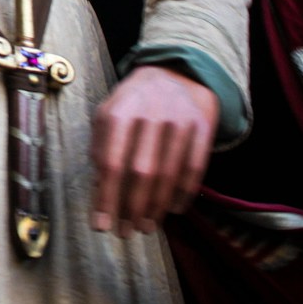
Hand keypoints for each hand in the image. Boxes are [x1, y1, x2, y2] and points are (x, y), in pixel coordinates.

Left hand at [90, 64, 217, 236]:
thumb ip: (101, 146)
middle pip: (141, 172)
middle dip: (132, 208)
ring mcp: (179, 119)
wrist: (177, 70)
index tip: (101, 226)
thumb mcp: (109, 113)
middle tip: (126, 232)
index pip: (110, 162)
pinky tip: (171, 209)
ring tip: (146, 227)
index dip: (105, 197)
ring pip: (168, 175)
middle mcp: (150, 114)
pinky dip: (183, 193)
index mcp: (119, 111)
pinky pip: (194, 168)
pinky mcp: (203, 126)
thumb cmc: (134, 100)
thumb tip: (99, 189)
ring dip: (156, 207)